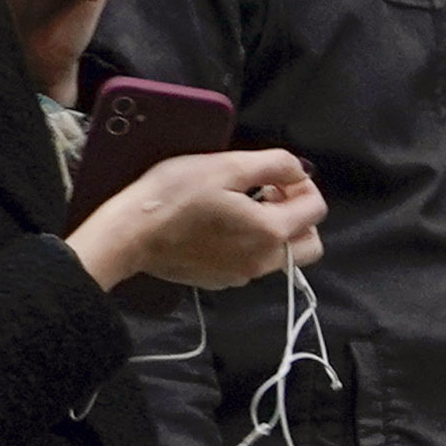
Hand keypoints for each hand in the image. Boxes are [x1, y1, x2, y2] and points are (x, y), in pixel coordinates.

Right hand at [69, 145, 319, 294]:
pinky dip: (248, 246)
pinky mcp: (220, 282)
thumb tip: (299, 171)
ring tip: (241, 211)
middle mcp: (264, 260)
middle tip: (267, 196)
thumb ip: (275, 164)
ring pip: (282, 255)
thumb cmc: (174, 196)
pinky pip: (252, 264)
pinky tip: (219, 230)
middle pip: (311, 243)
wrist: (129, 236)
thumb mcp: (226, 165)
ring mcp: (242, 275)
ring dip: (274, 232)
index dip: (301, 185)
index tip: (272, 177)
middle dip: (298, 216)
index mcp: (271, 230)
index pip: (316, 207)